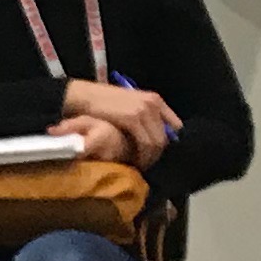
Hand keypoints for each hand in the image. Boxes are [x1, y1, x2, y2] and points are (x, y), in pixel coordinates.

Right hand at [56, 76, 177, 165]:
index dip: (168, 141)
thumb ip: (144, 116)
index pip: (175, 125)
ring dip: (150, 157)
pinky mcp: (132, 118)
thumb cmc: (104, 102)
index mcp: (155, 99)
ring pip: (157, 142)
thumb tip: (154, 135)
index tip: (158, 152)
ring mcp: (143, 110)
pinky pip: (145, 143)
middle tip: (147, 163)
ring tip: (140, 164)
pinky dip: (141, 155)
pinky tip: (135, 161)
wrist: (85, 96)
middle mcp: (153, 104)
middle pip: (166, 136)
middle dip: (157, 154)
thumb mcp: (130, 105)